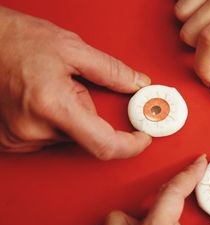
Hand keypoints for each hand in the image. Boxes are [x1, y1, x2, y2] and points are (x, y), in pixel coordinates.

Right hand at [0, 7, 151, 158]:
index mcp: (53, 106)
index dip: (130, 145)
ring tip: (51, 90)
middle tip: (76, 88)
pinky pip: (48, 137)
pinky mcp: (10, 142)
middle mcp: (34, 129)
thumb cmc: (15, 39)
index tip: (142, 138)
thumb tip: (137, 84)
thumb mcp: (71, 48)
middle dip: (92, 114)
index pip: (105, 144)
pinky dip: (54, 122)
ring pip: (68, 137)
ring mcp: (19, 139)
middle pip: (87, 137)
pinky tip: (41, 101)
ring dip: (71, 117)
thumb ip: (111, 71)